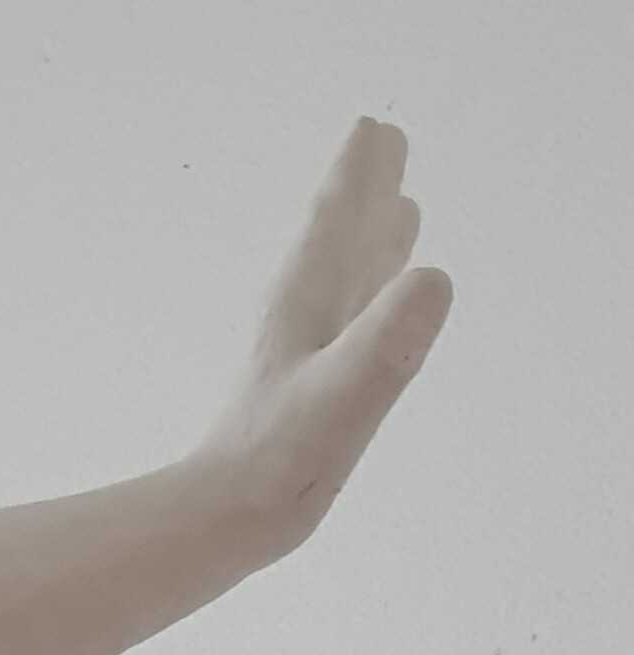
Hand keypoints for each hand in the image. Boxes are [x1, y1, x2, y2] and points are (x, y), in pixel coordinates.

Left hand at [206, 120, 451, 543]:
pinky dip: (365, 302)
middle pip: (338, 235)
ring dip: (367, 241)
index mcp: (308, 298)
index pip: (337, 216)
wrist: (223, 522)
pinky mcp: (304, 390)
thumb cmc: (278, 462)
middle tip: (385, 143)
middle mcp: (302, 314)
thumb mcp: (343, 396)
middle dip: (364, 192)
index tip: (376, 131)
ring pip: (341, 278)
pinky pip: (344, 328)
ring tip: (394, 213)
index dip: (360, 173)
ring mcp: (301, 352)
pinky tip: (373, 311)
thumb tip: (432, 280)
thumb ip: (385, 341)